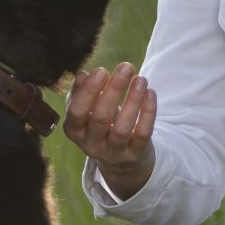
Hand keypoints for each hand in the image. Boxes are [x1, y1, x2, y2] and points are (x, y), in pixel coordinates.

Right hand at [63, 62, 155, 199]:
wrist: (118, 158)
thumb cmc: (99, 124)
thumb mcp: (86, 109)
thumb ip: (81, 91)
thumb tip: (83, 75)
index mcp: (75, 130)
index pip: (77, 112)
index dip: (89, 91)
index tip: (102, 70)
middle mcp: (92, 144)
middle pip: (101, 118)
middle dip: (114, 90)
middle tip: (126, 67)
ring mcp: (114, 152)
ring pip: (122, 128)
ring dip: (133, 101)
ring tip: (141, 79)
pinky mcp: (135, 154)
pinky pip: (142, 134)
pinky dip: (148, 113)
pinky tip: (150, 93)